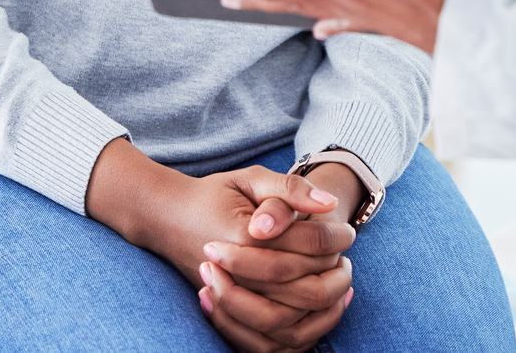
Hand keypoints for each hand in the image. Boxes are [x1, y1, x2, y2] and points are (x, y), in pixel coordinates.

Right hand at [85, 140, 354, 349]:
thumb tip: (328, 204)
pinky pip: (270, 339)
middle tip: (347, 260)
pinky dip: (301, 329)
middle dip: (335, 275)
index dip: (335, 238)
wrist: (167, 218)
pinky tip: (320, 308)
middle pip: (304, 288)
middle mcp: (237, 274)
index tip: (348, 232)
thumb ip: (291, 187)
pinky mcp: (227, 315)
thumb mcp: (251, 179)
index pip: (307, 245)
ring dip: (323, 305)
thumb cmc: (213, 194)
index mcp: (246, 235)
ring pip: (290, 320)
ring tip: (339, 283)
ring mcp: (230, 298)